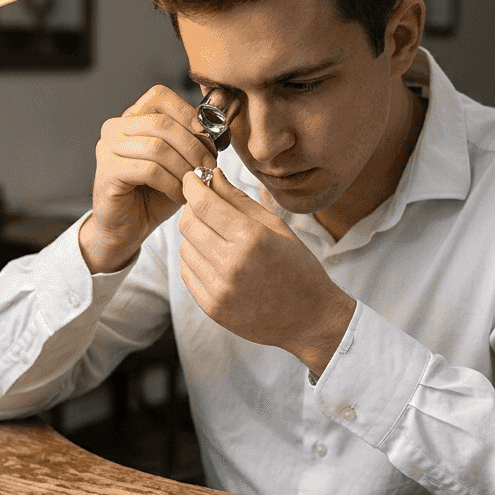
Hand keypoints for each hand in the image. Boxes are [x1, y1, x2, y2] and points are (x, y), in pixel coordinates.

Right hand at [80, 86, 215, 272]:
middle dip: (193, 146)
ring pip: (157, 146)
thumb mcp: (179, 162)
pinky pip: (149, 170)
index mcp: (131, 118)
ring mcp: (108, 148)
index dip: (189, 115)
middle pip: (162, 123)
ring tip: (195, 183)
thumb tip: (217, 127)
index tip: (208, 141)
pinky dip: (171, 183)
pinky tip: (179, 195)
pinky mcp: (107, 171)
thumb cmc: (153, 195)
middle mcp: (115, 128)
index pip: (160, 96)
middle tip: (208, 167)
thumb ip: (192, 141)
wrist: (126, 229)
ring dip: (184, 167)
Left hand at [178, 168, 355, 374]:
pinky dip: (197, 262)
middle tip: (204, 206)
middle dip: (191, 209)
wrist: (309, 318)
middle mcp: (231, 265)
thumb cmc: (297, 267)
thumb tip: (212, 176)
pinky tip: (218, 262)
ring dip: (195, 237)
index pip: (204, 204)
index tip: (191, 177)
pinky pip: (188, 273)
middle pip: (188, 224)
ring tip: (218, 239)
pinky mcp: (212, 307)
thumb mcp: (276, 227)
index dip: (192, 185)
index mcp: (251, 239)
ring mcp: (219, 289)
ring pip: (185, 248)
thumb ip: (239, 200)